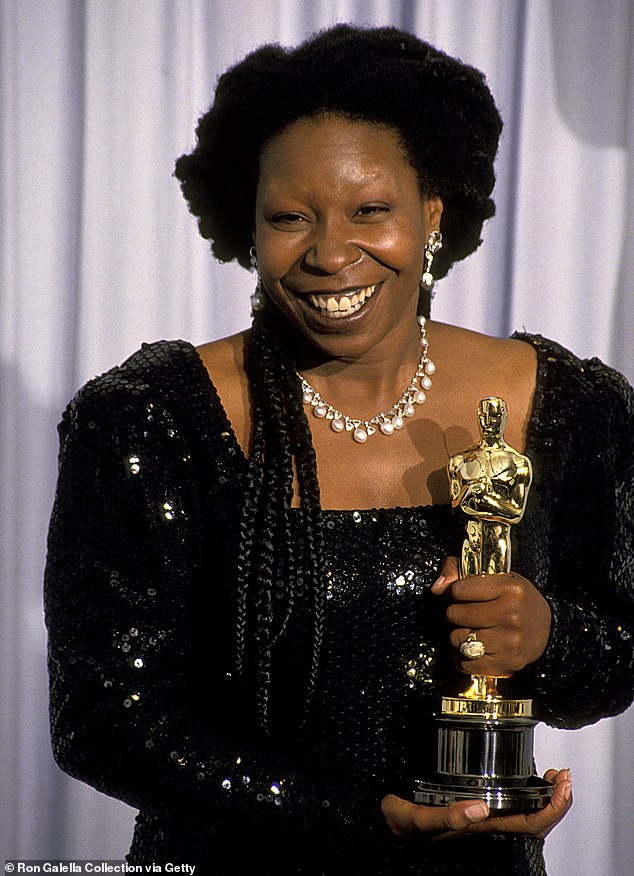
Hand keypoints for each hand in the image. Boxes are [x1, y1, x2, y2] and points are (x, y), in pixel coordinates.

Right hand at [381, 769, 571, 840]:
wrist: (388, 825)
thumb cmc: (401, 823)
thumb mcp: (416, 818)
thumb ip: (445, 817)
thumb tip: (477, 808)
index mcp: (478, 826)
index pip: (528, 825)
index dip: (551, 809)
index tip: (560, 786)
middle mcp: (486, 823)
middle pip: (536, 822)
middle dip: (557, 801)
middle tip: (564, 778)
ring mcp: (483, 816)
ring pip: (528, 816)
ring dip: (547, 798)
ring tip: (555, 778)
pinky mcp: (475, 805)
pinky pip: (512, 806)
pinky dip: (529, 793)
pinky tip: (533, 780)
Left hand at [431, 557, 550, 675]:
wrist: (547, 629)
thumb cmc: (517, 600)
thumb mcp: (497, 576)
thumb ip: (460, 571)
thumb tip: (437, 588)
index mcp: (509, 589)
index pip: (458, 590)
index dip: (455, 592)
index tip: (462, 595)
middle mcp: (511, 615)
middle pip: (455, 614)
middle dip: (455, 614)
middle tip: (467, 614)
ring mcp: (509, 642)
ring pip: (457, 639)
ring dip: (458, 636)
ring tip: (472, 630)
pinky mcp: (506, 664)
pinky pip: (465, 664)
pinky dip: (461, 658)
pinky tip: (471, 649)